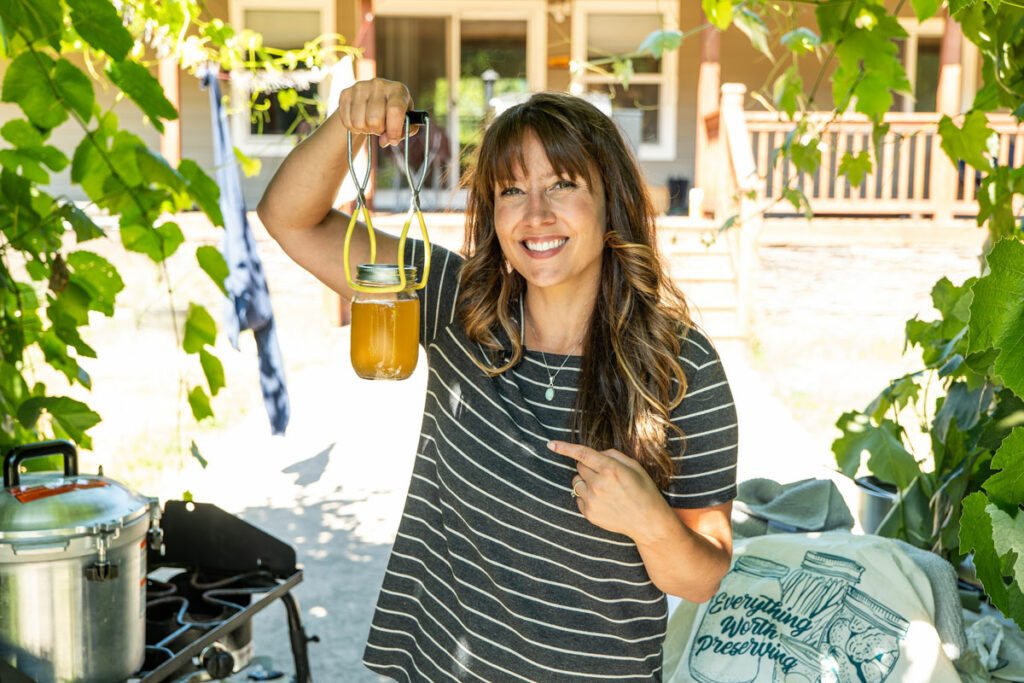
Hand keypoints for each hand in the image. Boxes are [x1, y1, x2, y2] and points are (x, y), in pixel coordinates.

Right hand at [334, 78, 416, 146]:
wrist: (372, 99)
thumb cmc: (393, 112)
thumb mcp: (405, 120)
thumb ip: (401, 132)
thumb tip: (384, 141)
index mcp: (398, 89)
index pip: (395, 109)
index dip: (394, 130)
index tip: (393, 141)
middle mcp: (379, 84)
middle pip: (374, 118)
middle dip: (378, 130)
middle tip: (380, 128)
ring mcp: (360, 87)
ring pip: (359, 122)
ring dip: (365, 129)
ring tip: (370, 124)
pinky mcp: (346, 93)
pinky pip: (347, 121)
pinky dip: (353, 128)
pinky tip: (360, 121)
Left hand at [548, 440, 669, 540]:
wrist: (648, 522)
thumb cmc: (644, 490)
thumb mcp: (634, 466)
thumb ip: (612, 455)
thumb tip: (596, 454)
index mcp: (610, 469)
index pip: (582, 454)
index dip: (565, 448)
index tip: (551, 445)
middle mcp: (599, 484)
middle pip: (580, 467)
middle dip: (589, 467)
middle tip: (605, 475)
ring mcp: (592, 501)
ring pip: (576, 482)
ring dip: (586, 481)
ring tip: (604, 489)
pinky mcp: (589, 514)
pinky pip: (578, 498)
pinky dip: (587, 496)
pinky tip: (603, 501)